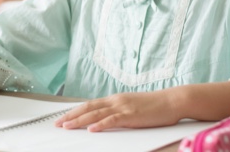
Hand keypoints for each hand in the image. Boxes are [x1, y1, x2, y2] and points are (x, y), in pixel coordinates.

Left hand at [54, 92, 179, 130]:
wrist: (172, 101)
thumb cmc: (154, 106)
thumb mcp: (132, 106)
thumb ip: (118, 111)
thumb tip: (105, 118)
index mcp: (114, 99)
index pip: (89, 105)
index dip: (74, 111)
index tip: (62, 118)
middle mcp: (115, 101)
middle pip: (88, 108)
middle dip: (71, 116)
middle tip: (57, 124)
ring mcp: (123, 107)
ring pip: (96, 114)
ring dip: (79, 120)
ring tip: (67, 126)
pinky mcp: (131, 115)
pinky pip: (112, 120)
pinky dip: (100, 124)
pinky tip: (91, 129)